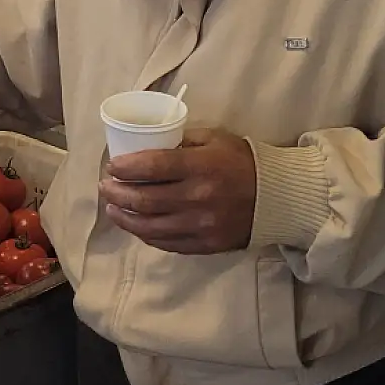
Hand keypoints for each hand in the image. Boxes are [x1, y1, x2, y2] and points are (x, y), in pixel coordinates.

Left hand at [98, 128, 256, 253]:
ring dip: (125, 218)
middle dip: (117, 193)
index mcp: (200, 167)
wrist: (278, 197)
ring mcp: (201, 225)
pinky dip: (146, 234)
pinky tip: (136, 225)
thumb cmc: (243, 161)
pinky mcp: (205, 244)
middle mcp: (198, 198)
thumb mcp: (214, 139)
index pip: (152, 167)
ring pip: (150, 226)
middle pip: (144, 200)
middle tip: (105, 186)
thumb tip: (147, 145)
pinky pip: (167, 243)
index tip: (112, 166)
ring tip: (112, 208)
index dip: (126, 167)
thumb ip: (181, 141)